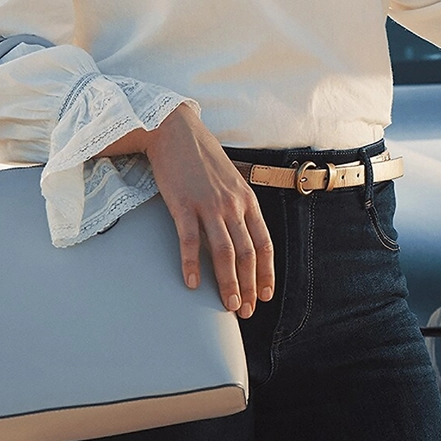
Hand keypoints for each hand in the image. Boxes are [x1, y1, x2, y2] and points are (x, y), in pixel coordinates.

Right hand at [104, 103, 273, 315]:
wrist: (174, 131)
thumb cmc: (202, 157)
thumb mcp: (231, 179)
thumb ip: (238, 205)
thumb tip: (244, 233)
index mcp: (247, 199)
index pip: (264, 243)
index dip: (266, 272)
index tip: (265, 294)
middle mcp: (232, 204)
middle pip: (247, 253)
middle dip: (249, 285)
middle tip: (246, 310)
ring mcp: (209, 204)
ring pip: (224, 251)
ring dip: (228, 282)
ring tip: (228, 305)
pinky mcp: (183, 204)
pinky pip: (190, 240)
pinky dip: (192, 264)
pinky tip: (192, 284)